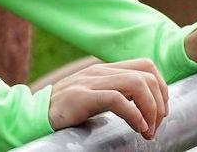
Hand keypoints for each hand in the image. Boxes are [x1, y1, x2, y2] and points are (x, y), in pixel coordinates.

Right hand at [46, 58, 168, 139]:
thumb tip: (145, 106)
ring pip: (136, 83)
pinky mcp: (81, 97)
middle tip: (155, 126)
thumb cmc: (67, 111)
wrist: (35, 115)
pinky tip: (136, 128)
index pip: (146, 66)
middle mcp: (100, 71)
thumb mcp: (96, 97)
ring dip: (150, 110)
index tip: (160, 113)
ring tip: (147, 130)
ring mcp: (90, 82)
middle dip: (159, 102)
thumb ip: (116, 94)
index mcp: (106, 70)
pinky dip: (134, 114)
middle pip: (147, 74)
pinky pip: (116, 99)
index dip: (161, 88)